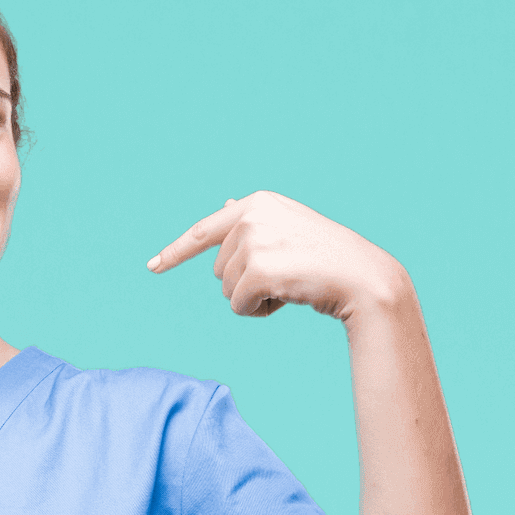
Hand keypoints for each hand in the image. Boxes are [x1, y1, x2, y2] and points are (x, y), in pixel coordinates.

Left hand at [147, 190, 408, 320]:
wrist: (362, 277)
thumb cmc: (326, 257)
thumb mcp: (287, 227)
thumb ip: (251, 221)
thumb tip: (224, 204)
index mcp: (256, 203)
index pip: (203, 231)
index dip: (175, 252)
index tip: (152, 266)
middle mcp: (250, 217)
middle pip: (217, 269)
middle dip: (245, 282)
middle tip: (285, 275)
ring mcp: (253, 242)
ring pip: (226, 289)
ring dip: (253, 297)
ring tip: (290, 284)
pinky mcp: (257, 270)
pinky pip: (237, 305)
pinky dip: (258, 310)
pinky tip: (287, 298)